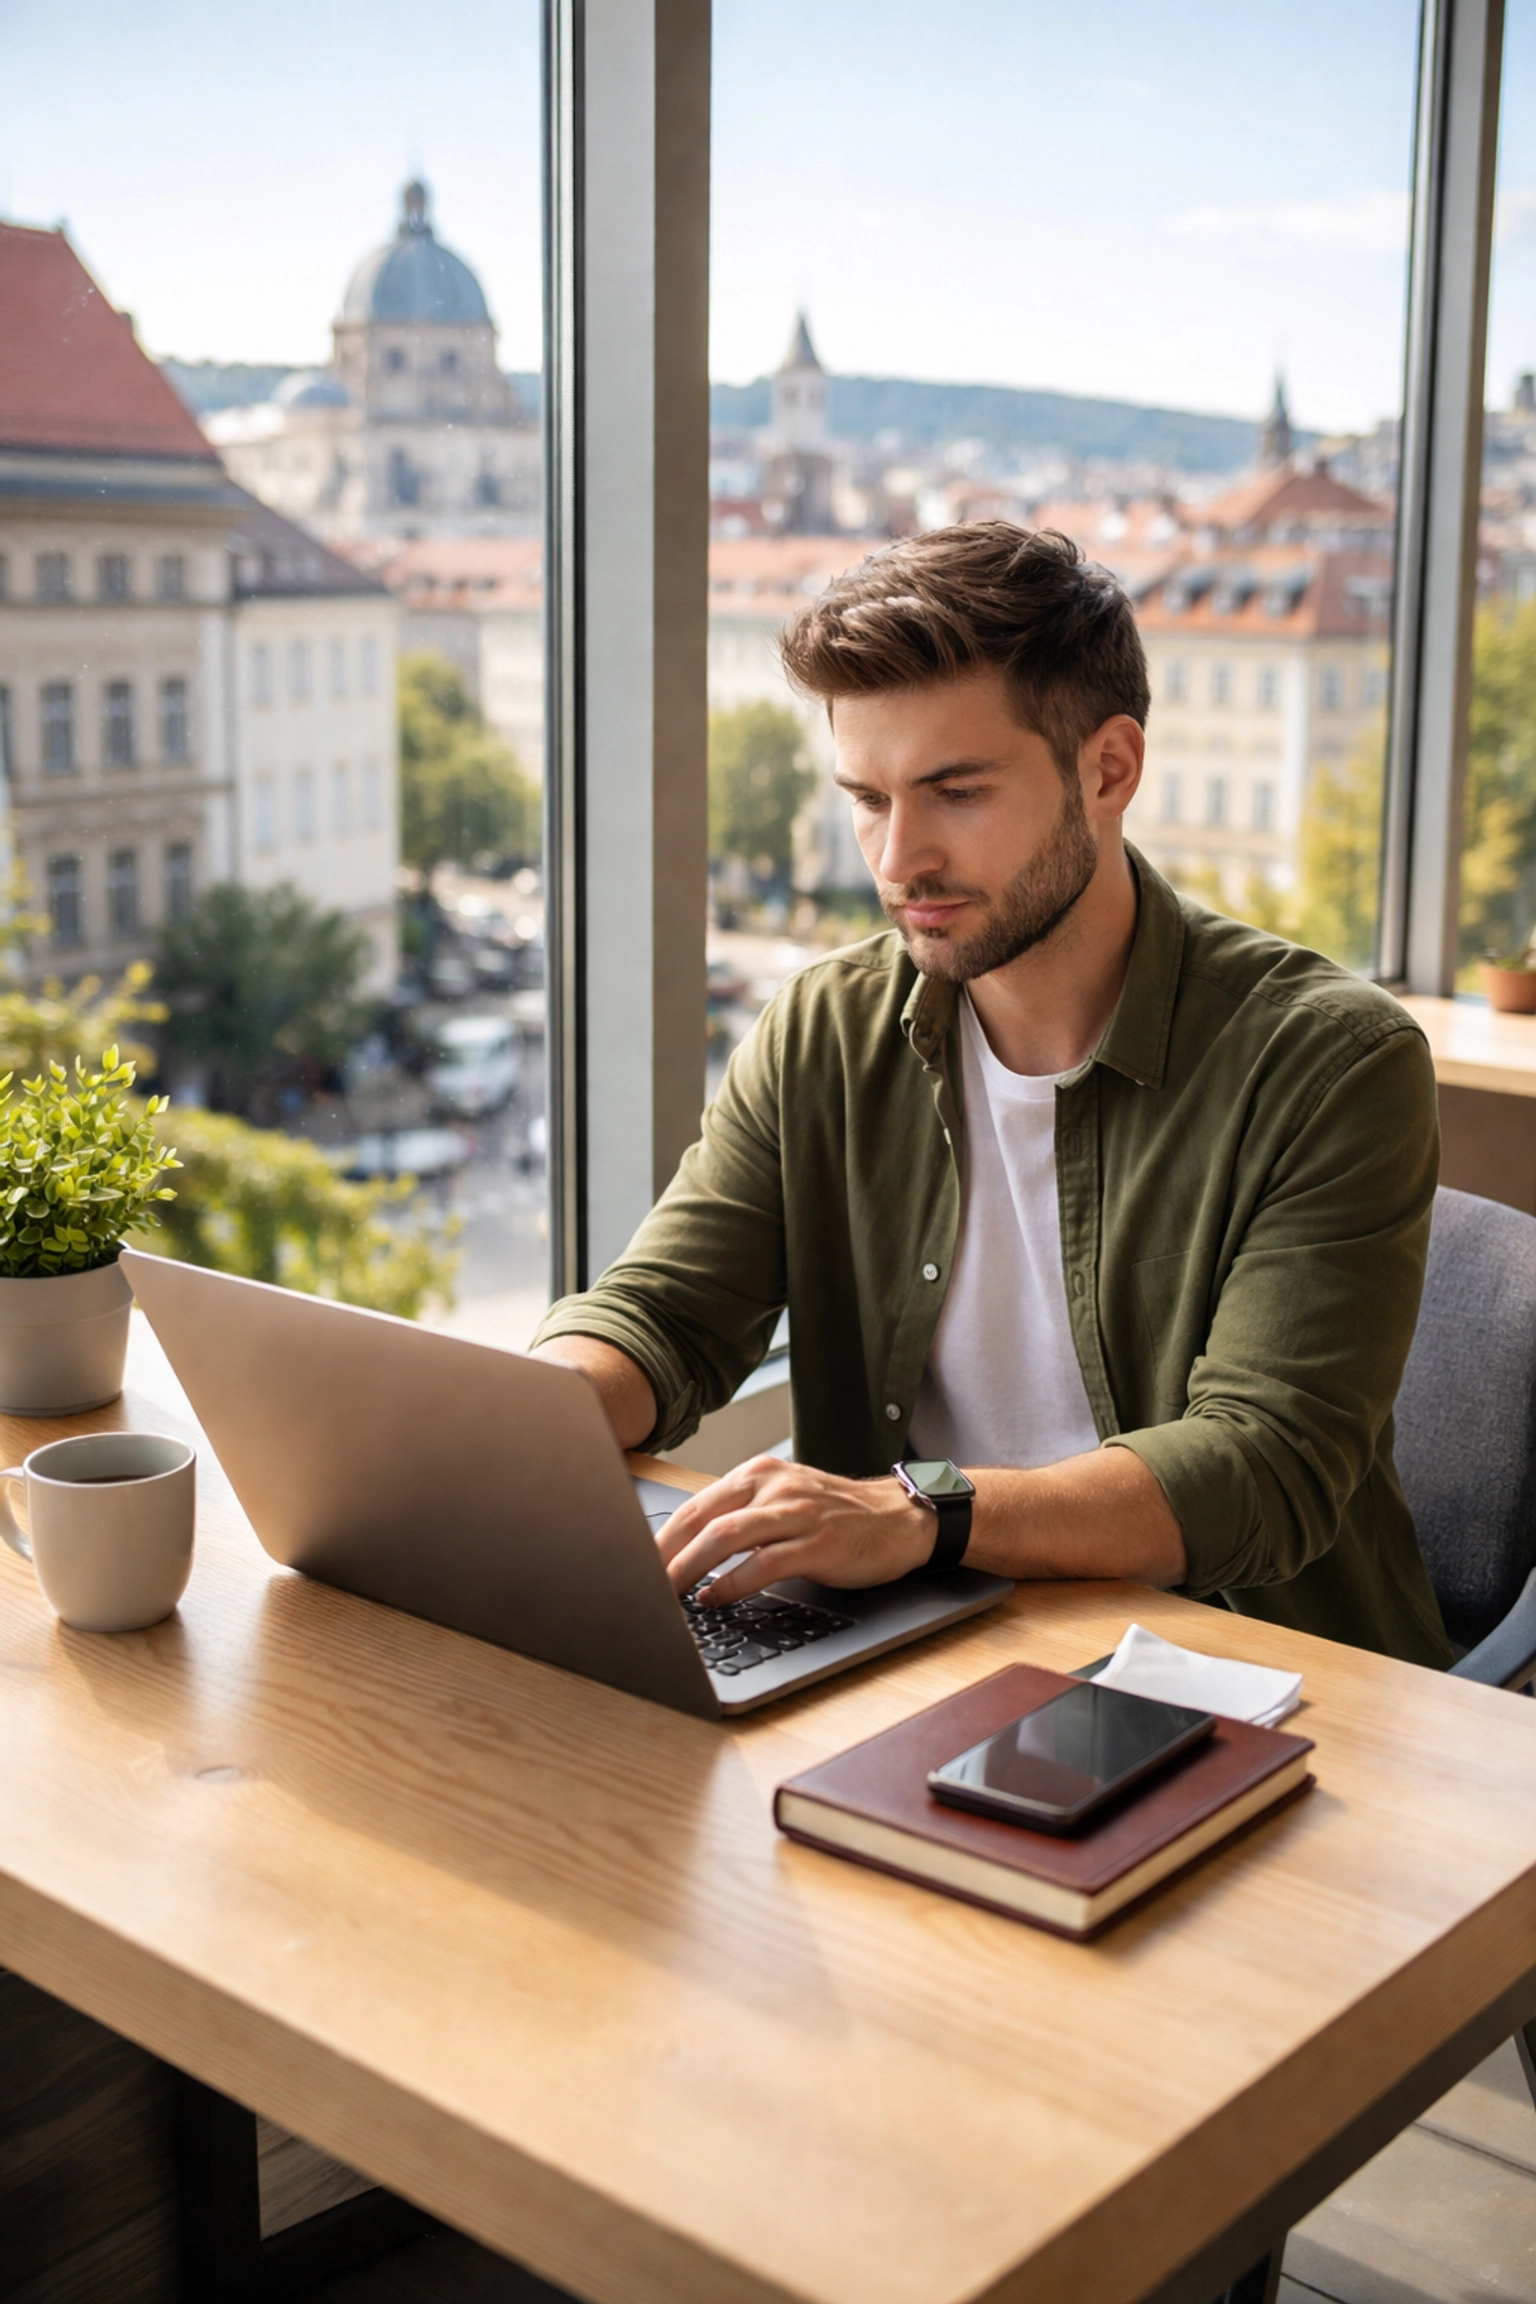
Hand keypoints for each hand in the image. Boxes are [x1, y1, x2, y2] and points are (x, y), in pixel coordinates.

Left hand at [656, 1455, 936, 1603]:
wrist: (899, 1519)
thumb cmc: (835, 1516)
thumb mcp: (784, 1501)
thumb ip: (741, 1516)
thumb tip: (686, 1550)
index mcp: (759, 1474)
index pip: (696, 1504)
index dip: (660, 1536)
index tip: (632, 1561)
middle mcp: (774, 1486)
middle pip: (703, 1517)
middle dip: (664, 1553)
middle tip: (637, 1581)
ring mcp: (797, 1512)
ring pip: (727, 1536)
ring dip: (688, 1567)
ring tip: (664, 1592)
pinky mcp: (817, 1542)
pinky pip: (764, 1563)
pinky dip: (732, 1583)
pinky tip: (713, 1598)